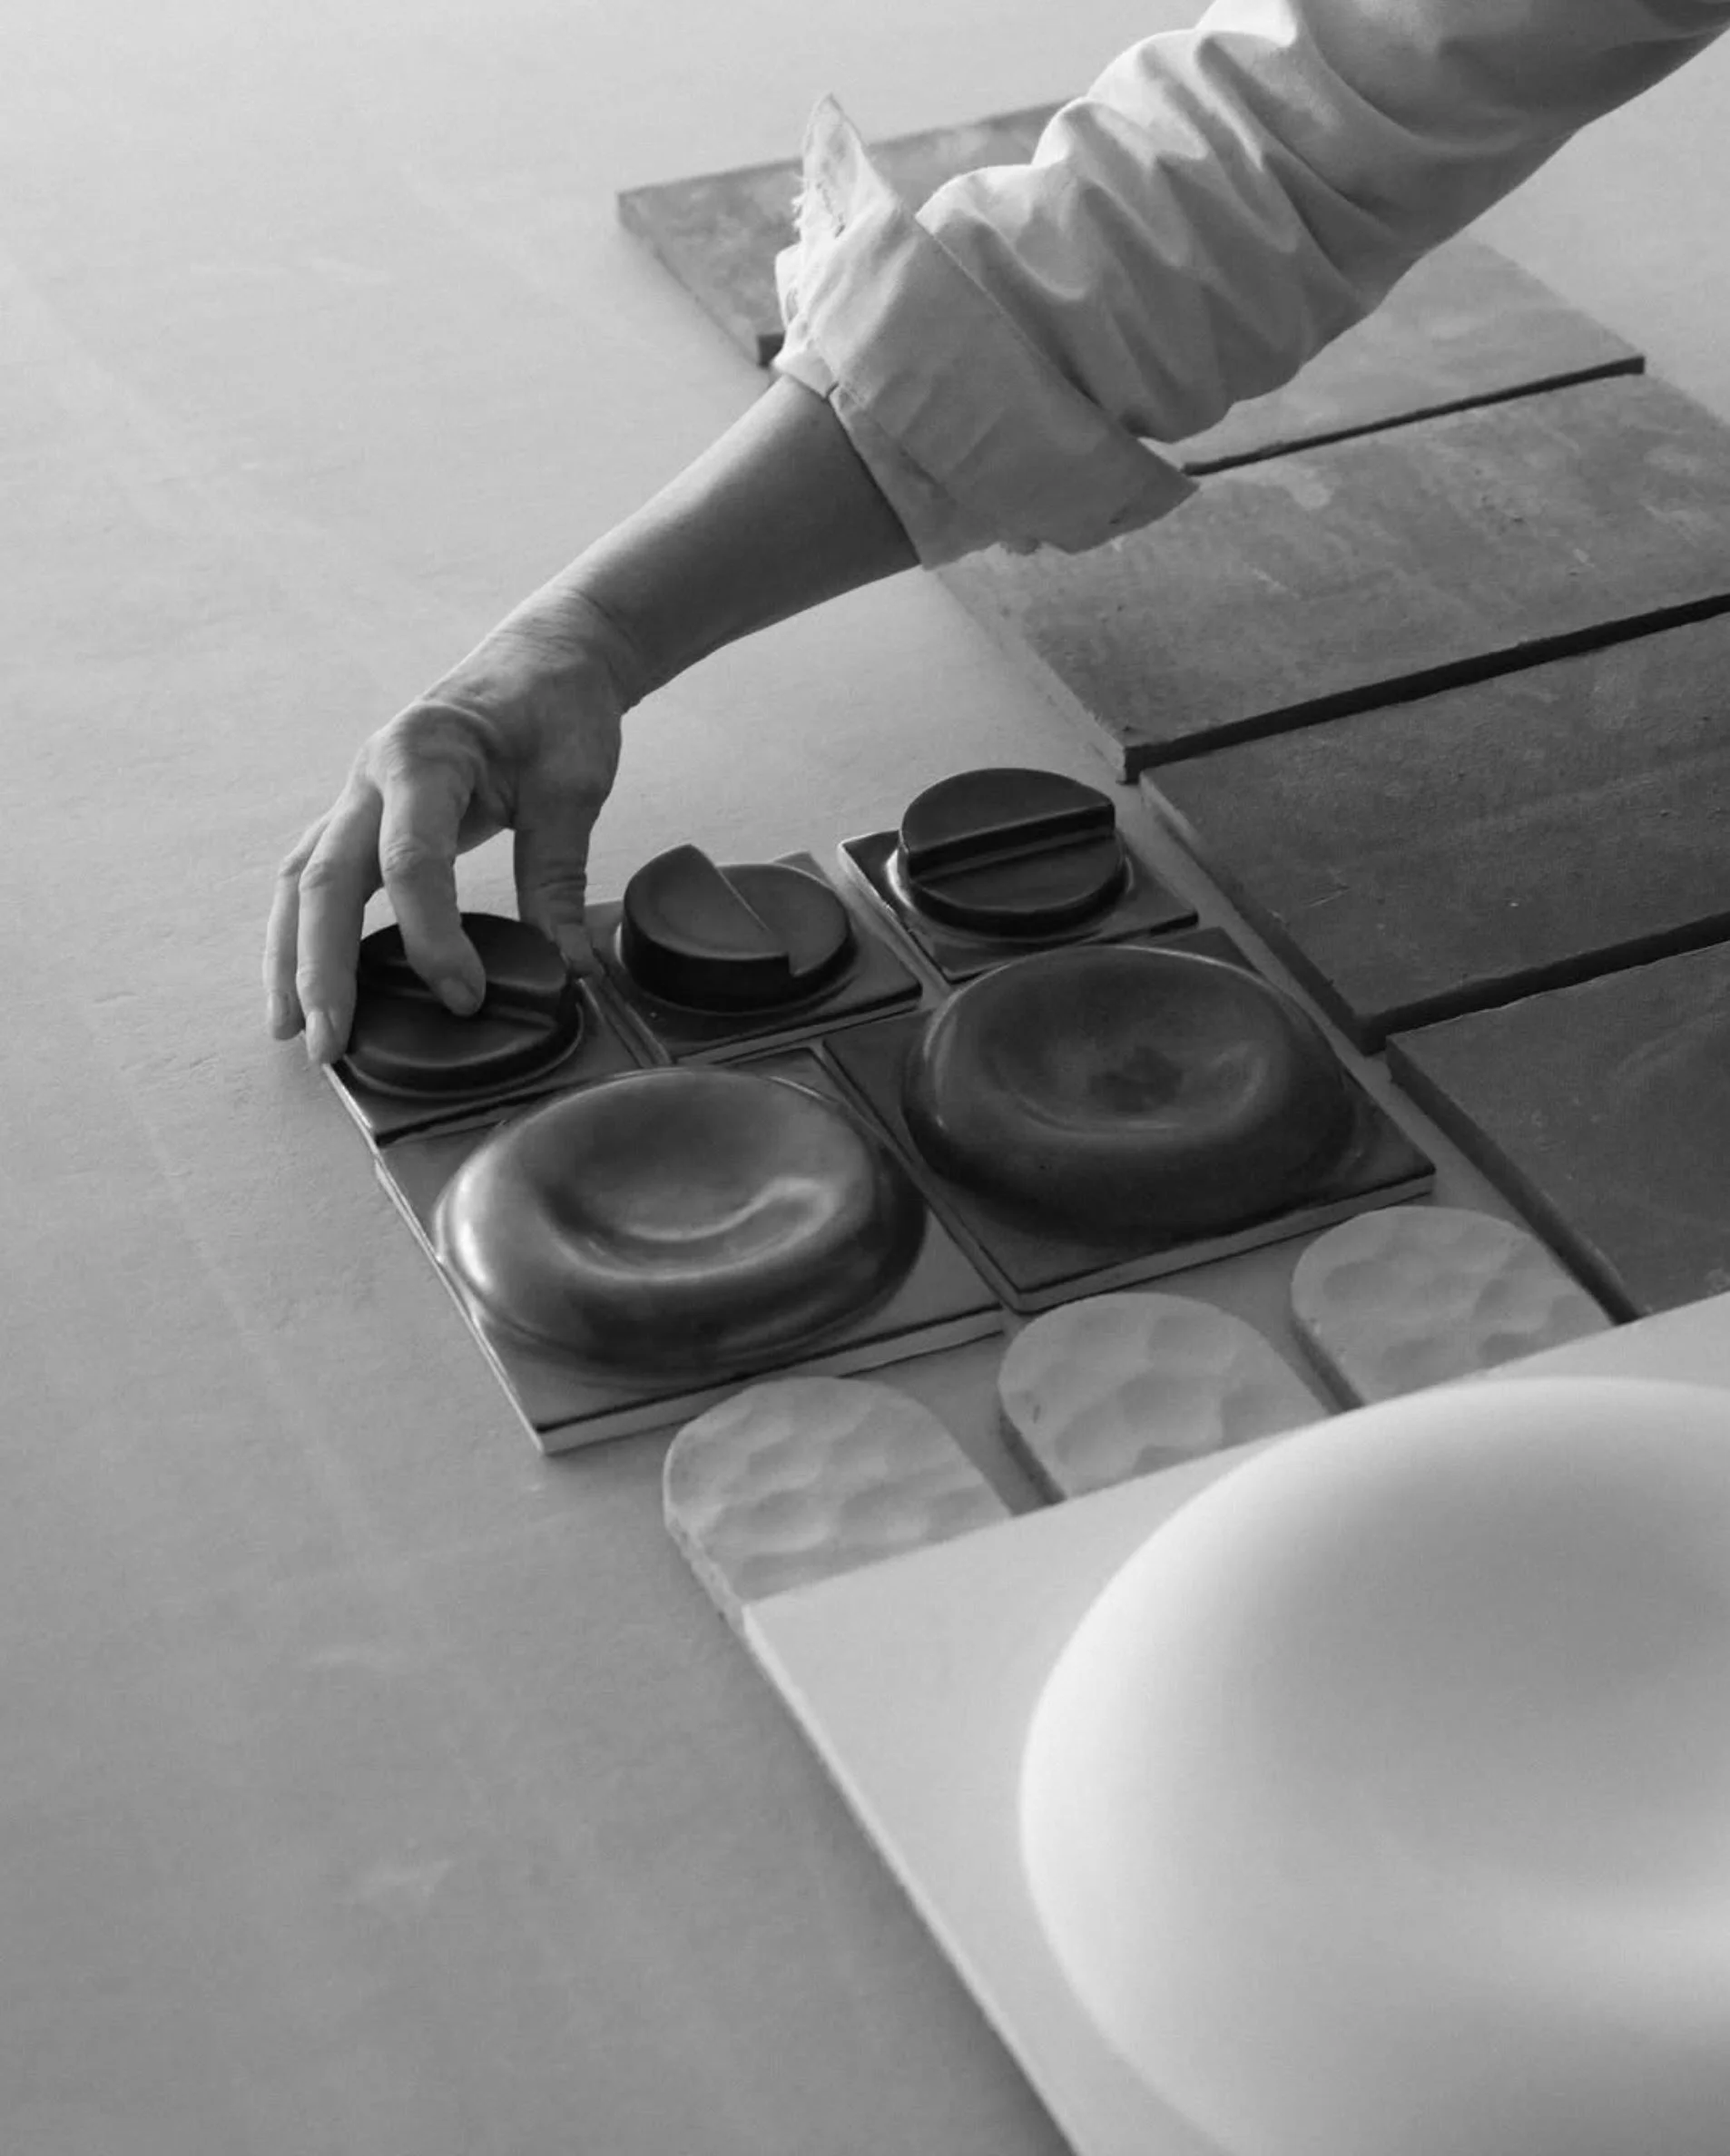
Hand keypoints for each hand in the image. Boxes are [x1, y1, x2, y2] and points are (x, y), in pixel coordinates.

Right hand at [264, 591, 637, 1062]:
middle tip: (330, 1044)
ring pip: (302, 880)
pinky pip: (315, 874)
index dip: (432, 937)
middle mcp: (372, 774)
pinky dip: (302, 929)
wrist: (545, 656)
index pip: (412, 861)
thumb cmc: (558, 710)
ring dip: (290, 957)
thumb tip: (568, 971)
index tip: (466, 995)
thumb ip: (557, 877)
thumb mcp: (573, 786)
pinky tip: (302, 981)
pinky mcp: (362, 813)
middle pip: (327, 879)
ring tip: (289, 1029)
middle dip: (322, 967)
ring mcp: (358, 793)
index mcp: (425, 755)